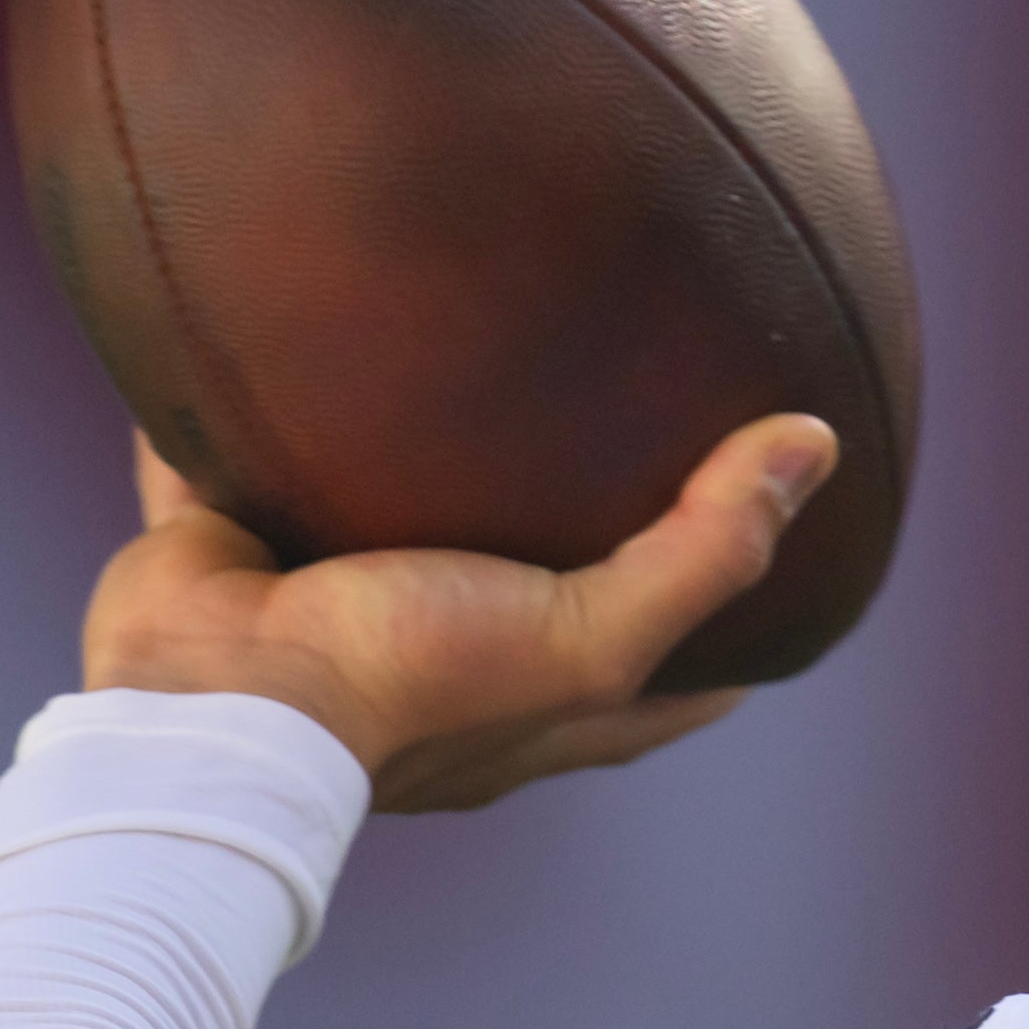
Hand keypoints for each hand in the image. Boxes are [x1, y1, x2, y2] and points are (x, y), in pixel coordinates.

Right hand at [83, 415, 831, 810]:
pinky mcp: (243, 549)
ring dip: (415, 466)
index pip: (669, 681)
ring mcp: (336, 608)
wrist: (212, 698)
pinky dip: (258, 414)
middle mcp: (446, 662)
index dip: (731, 635)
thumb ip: (702, 549)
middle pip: (538, 594)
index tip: (777, 555)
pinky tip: (286, 324)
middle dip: (574, 531)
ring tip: (468, 366)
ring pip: (392, 522)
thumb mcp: (589, 633)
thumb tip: (816, 445)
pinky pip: (250, 464)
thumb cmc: (409, 683)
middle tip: (625, 432)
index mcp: (538, 704)